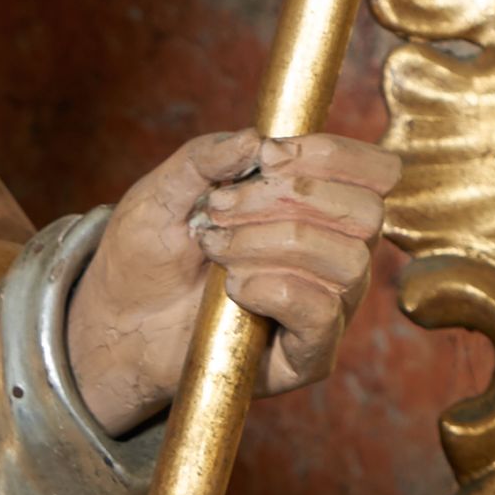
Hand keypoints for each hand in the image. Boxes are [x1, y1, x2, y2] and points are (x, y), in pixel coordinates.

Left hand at [64, 126, 395, 437]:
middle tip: (221, 207)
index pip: (375, 172)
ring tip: (217, 247)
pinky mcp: (307, 355)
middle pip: (366, 214)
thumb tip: (254, 138)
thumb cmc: (149, 252)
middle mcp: (337, 254)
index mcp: (321, 206)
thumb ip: (206, 158)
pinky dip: (278, 290)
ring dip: (273, 243)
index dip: (332, 155)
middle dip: (291, 199)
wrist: (118, 320)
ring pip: (347, 263)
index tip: (268, 156)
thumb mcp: (166, 190)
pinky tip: (235, 287)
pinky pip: (323, 314)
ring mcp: (328, 307)